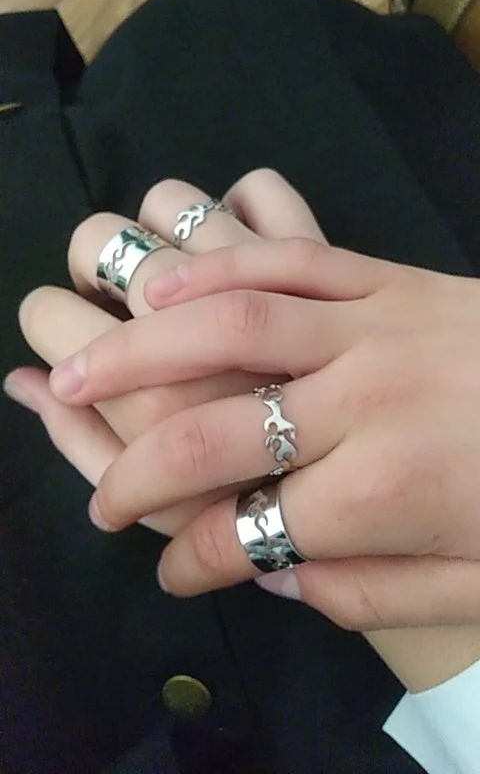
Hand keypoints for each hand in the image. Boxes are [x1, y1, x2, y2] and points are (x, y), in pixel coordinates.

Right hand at [40, 232, 479, 628]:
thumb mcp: (478, 586)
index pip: (246, 531)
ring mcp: (371, 322)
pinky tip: (159, 281)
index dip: (194, 559)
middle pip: (212, 430)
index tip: (172, 569)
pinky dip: (213, 264)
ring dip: (136, 348)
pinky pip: (284, 256)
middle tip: (100, 502)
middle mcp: (363, 401)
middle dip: (135, 471)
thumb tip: (274, 573)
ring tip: (73, 371)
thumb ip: (369, 596)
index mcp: (384, 491)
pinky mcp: (385, 273)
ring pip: (228, 323)